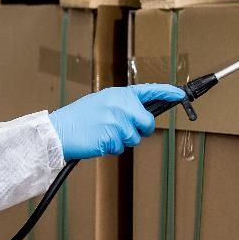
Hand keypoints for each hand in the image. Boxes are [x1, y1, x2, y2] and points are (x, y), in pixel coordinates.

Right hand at [47, 85, 184, 160]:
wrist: (59, 131)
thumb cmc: (79, 119)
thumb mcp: (102, 103)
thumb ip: (123, 106)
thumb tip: (142, 116)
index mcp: (119, 94)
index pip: (149, 90)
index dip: (167, 92)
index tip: (180, 95)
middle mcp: (120, 105)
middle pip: (147, 122)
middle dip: (140, 130)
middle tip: (123, 131)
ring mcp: (116, 121)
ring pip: (135, 138)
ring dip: (122, 141)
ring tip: (104, 134)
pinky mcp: (111, 137)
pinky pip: (121, 148)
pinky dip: (112, 148)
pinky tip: (99, 141)